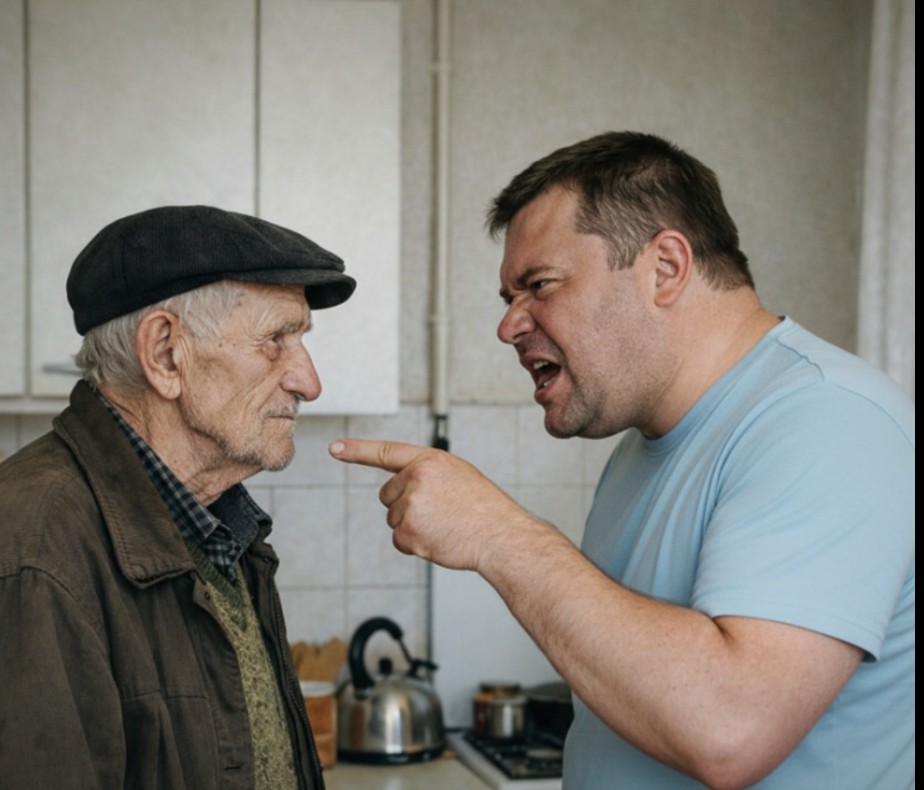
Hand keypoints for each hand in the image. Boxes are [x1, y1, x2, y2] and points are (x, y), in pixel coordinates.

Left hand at [329, 439, 527, 570]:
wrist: (499, 535)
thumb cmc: (483, 507)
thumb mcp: (457, 475)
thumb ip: (426, 473)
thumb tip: (401, 488)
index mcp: (429, 460)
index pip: (385, 452)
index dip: (357, 450)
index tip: (334, 447)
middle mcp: (416, 479)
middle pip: (388, 496)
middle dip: (406, 505)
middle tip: (439, 512)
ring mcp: (410, 506)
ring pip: (393, 519)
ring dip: (413, 527)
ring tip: (444, 525)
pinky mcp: (408, 532)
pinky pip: (399, 540)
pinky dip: (415, 545)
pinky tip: (439, 539)